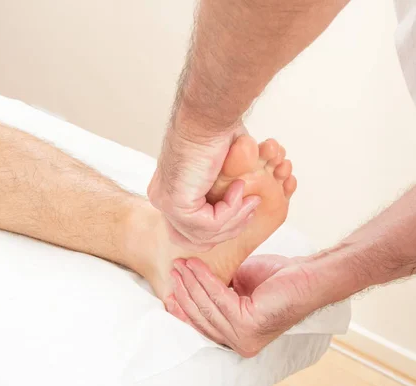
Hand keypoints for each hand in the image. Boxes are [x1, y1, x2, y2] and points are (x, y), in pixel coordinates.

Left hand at [148, 122, 260, 251]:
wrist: (209, 116)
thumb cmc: (219, 133)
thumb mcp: (224, 170)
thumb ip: (224, 193)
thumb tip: (240, 206)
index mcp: (171, 193)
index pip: (192, 232)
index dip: (224, 227)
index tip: (247, 208)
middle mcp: (163, 201)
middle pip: (197, 239)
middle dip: (231, 229)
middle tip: (252, 206)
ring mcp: (166, 204)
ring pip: (206, 235)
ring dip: (236, 218)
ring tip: (250, 196)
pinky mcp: (175, 204)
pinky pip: (210, 224)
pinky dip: (231, 210)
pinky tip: (238, 186)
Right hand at [165, 255, 319, 356]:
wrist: (307, 277)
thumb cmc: (278, 280)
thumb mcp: (239, 285)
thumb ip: (217, 289)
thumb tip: (190, 279)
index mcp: (238, 337)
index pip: (203, 322)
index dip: (184, 304)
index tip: (171, 285)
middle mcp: (240, 342)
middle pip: (201, 316)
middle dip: (184, 290)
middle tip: (173, 269)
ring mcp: (244, 336)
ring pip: (207, 306)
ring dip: (191, 282)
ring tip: (182, 263)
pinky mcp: (248, 325)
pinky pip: (218, 298)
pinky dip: (205, 279)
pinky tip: (196, 265)